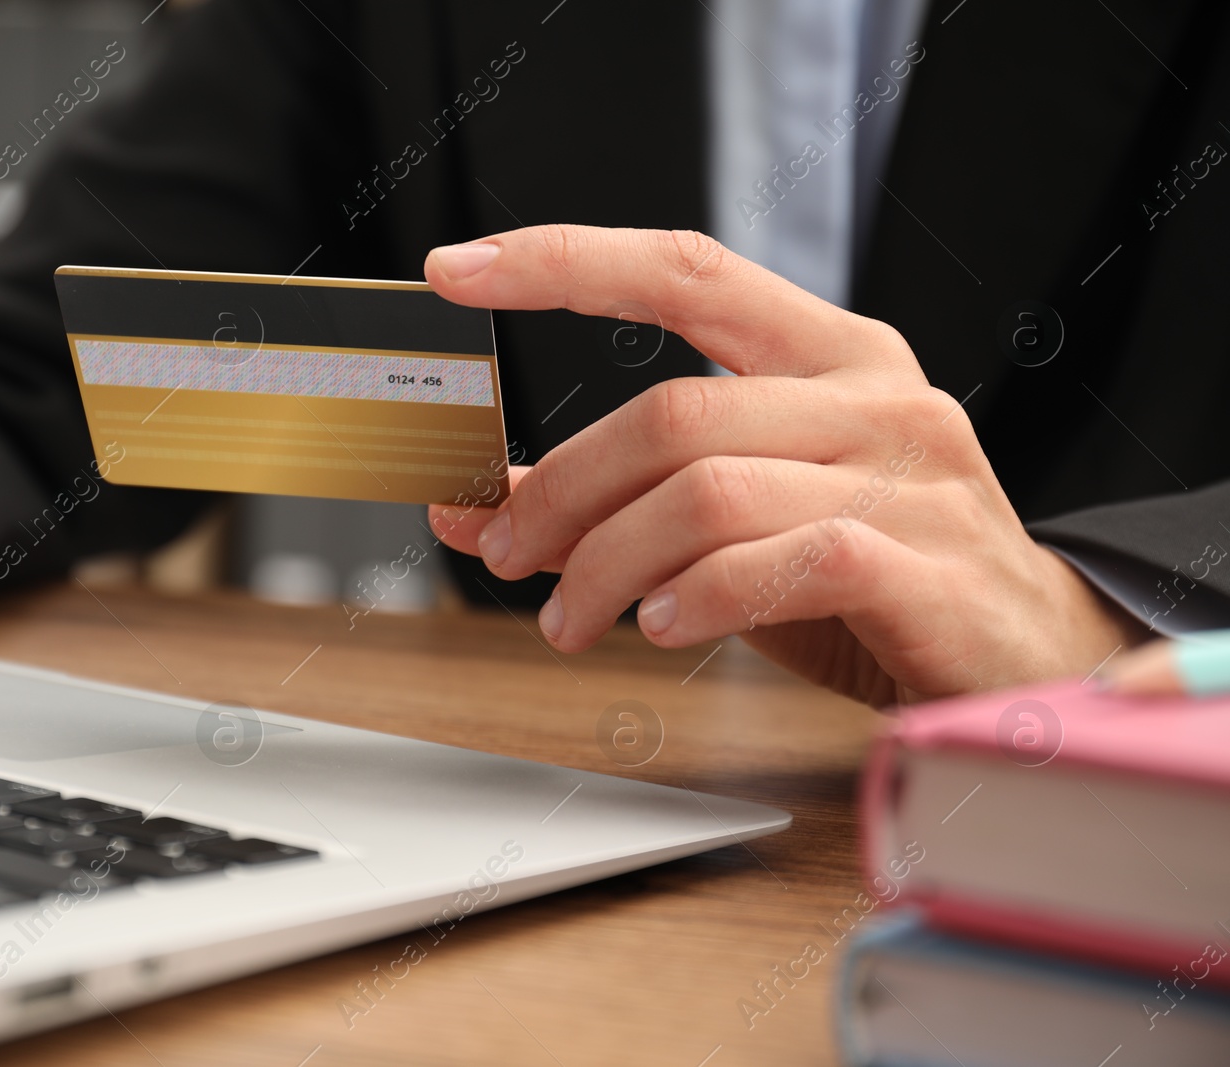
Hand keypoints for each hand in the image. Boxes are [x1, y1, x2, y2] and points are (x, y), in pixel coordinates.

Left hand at [423, 227, 1145, 705]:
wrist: (1024, 653)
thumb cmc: (869, 577)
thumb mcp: (738, 521)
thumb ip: (615, 501)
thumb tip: (469, 503)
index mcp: (828, 353)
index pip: (685, 270)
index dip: (564, 261)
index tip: (457, 267)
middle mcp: (873, 395)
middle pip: (671, 413)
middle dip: (559, 491)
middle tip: (505, 553)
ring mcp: (908, 476)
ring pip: (706, 492)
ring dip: (605, 564)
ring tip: (571, 621)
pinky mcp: (924, 564)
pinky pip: (775, 562)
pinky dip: (695, 598)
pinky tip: (662, 627)